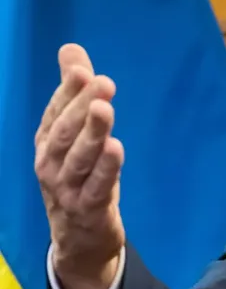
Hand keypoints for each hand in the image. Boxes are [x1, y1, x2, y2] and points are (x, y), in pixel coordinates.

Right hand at [34, 44, 125, 288]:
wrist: (79, 239)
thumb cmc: (78, 176)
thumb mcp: (74, 135)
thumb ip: (73, 92)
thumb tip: (71, 48)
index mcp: (47, 143)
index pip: (54, 113)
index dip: (66, 92)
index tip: (81, 69)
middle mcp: (51, 165)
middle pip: (64, 133)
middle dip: (80, 106)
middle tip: (101, 82)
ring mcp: (67, 189)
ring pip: (78, 159)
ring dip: (92, 133)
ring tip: (104, 110)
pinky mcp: (89, 210)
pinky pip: (96, 187)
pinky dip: (105, 169)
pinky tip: (116, 149)